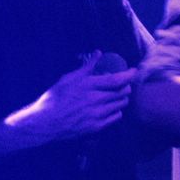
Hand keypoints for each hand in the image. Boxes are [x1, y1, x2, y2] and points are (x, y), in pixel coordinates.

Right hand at [4, 51, 136, 141]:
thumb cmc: (55, 97)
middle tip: (122, 84)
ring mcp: (96, 114)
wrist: (45, 122)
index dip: (129, 74)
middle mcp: (95, 100)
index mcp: (88, 85)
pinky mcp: (96, 127)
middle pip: (123, 92)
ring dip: (122, 98)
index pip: (116, 79)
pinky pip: (117, 117)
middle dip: (126, 86)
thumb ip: (87, 66)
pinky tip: (109, 108)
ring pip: (121, 104)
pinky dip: (116, 111)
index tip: (134, 71)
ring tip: (115, 96)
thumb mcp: (69, 78)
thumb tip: (99, 52)